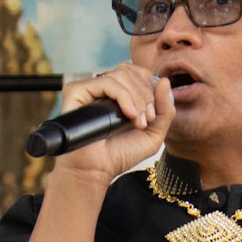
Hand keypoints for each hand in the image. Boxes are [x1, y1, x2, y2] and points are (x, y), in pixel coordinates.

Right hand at [48, 63, 174, 184]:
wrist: (97, 170)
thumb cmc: (121, 154)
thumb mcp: (154, 133)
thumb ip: (165, 109)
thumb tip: (164, 80)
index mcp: (120, 92)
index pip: (139, 73)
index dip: (150, 89)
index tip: (153, 116)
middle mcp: (104, 87)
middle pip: (131, 71)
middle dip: (146, 95)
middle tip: (147, 120)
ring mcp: (90, 88)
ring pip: (120, 75)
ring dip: (137, 98)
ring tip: (137, 121)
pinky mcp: (76, 91)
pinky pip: (105, 82)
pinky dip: (123, 96)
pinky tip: (128, 114)